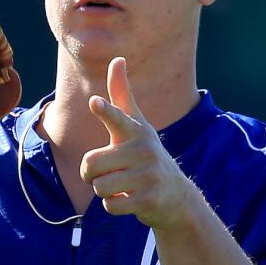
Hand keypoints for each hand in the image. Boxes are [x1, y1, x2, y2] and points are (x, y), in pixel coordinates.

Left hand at [80, 57, 195, 229]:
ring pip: (99, 187)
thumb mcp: (136, 124)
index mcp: (136, 130)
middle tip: (109, 171)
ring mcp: (148, 175)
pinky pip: (110, 205)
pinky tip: (129, 199)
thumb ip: (122, 94)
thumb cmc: (145, 153)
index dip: (105, 110)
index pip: (117, 117)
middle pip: (90, 164)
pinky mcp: (149, 199)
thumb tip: (118, 58)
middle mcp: (143, 150)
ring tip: (122, 184)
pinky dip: (114, 205)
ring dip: (104, 190)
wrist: (175, 195)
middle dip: (92, 174)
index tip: (94, 102)